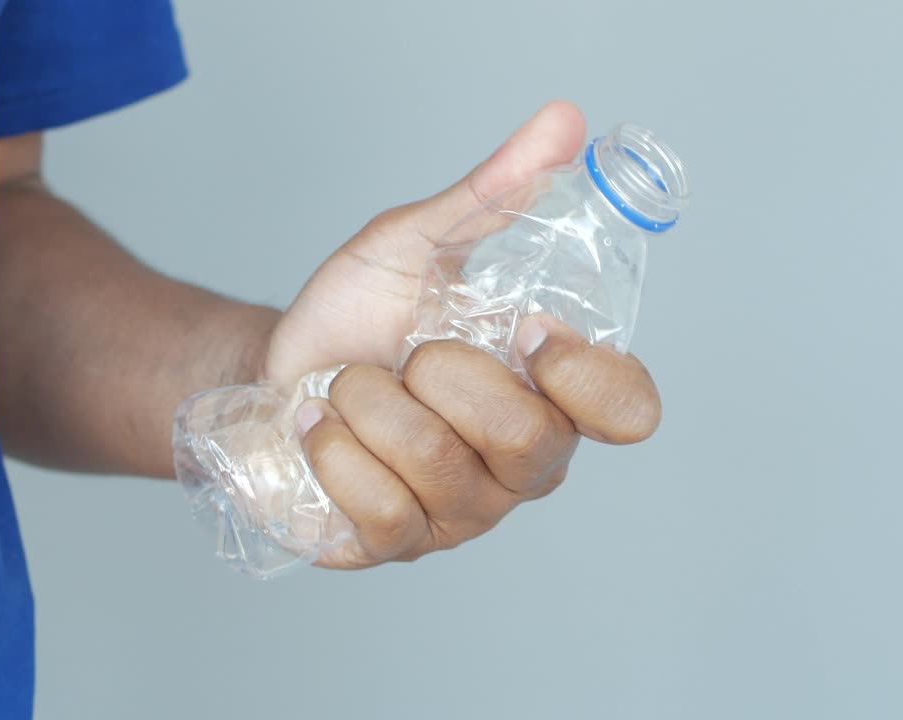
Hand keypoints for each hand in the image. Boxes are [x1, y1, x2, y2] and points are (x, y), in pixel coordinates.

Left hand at [267, 102, 661, 568]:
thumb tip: (563, 122)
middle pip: (528, 441)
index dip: (586, 375)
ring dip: (371, 405)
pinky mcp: (397, 545)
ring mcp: (463, 514)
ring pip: (441, 468)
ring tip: (350, 387)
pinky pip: (381, 511)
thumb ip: (492, 193)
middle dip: (442, 377)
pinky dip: (334, 450)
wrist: (273, 373)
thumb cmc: (359, 318)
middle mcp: (523, 465)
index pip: (629, 411)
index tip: (525, 329)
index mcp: (550, 393)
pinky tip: (319, 428)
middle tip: (406, 356)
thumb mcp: (417, 243)